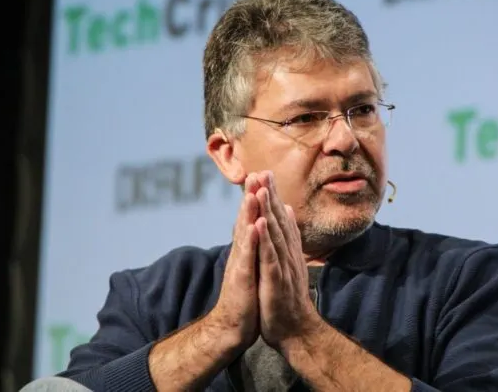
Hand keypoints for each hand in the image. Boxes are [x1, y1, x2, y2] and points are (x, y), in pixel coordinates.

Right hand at [206, 173, 263, 349]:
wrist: (234, 325)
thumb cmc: (247, 296)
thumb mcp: (253, 267)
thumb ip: (255, 247)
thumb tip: (259, 228)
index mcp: (248, 250)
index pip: (252, 218)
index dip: (257, 197)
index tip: (263, 175)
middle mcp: (241, 253)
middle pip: (246, 219)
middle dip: (251, 196)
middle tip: (255, 173)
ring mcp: (240, 264)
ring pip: (244, 234)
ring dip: (248, 213)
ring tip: (253, 192)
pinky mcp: (241, 279)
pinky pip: (247, 257)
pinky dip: (250, 241)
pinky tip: (255, 226)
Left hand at [253, 171, 321, 349]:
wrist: (296, 330)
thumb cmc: (288, 298)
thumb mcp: (288, 262)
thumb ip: (288, 236)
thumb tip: (286, 211)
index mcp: (287, 250)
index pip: (279, 218)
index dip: (272, 195)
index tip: (265, 172)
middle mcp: (287, 254)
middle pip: (277, 221)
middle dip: (270, 195)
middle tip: (263, 171)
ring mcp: (283, 267)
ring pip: (274, 235)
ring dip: (268, 211)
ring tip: (261, 189)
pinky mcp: (276, 281)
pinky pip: (270, 258)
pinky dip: (265, 241)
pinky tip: (259, 225)